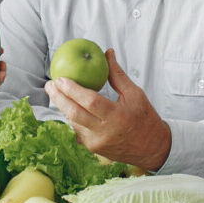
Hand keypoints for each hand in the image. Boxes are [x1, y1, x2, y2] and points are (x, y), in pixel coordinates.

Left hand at [44, 48, 170, 170]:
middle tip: (50, 84)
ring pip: (73, 123)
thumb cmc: (144, 117)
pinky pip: (77, 130)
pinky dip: (72, 117)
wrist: (153, 148)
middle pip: (74, 114)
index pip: (90, 101)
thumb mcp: (135, 94)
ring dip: (63, 107)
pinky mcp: (93, 149)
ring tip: (56, 92)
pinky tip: (68, 106)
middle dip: (58, 98)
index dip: (72, 90)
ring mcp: (97, 143)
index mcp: (118, 116)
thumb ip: (117, 75)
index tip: (60, 78)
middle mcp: (105, 132)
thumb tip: (107, 53)